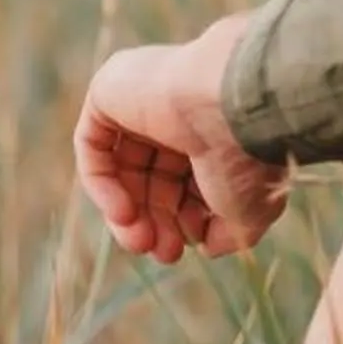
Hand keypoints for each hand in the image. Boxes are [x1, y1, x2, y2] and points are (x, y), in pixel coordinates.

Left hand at [75, 15, 289, 260]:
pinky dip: (102, 185)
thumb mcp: (249, 209)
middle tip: (164, 254)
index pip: (189, 178)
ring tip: (141, 243)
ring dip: (127, 214)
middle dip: (157, 221)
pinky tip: (124, 214)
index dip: (186, 218)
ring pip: (122, 167)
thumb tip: (205, 246)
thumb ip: (229, 233)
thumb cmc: (247, 154)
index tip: (191, 246)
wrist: (235, 104)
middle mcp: (179, 111)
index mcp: (216, 128)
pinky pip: (93, 145)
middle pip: (153, 177)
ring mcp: (143, 97)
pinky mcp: (111, 89)